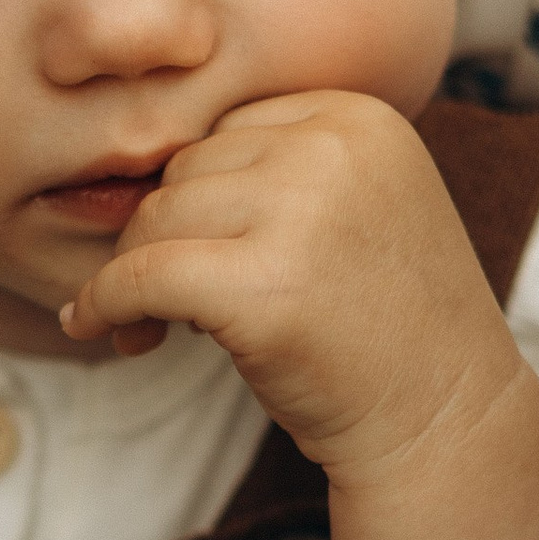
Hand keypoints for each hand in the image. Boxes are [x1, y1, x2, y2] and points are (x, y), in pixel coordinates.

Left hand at [59, 91, 525, 486]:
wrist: (443, 421)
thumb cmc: (389, 328)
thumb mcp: (359, 212)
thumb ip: (281, 173)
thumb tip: (144, 177)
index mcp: (358, 118)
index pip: (230, 130)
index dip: (204, 195)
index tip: (206, 254)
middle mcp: (331, 150)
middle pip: (187, 167)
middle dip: (168, 234)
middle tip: (180, 306)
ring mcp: (299, 215)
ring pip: (156, 217)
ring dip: (136, 272)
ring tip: (164, 325)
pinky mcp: (261, 289)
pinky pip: (140, 276)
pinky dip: (104, 302)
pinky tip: (96, 327)